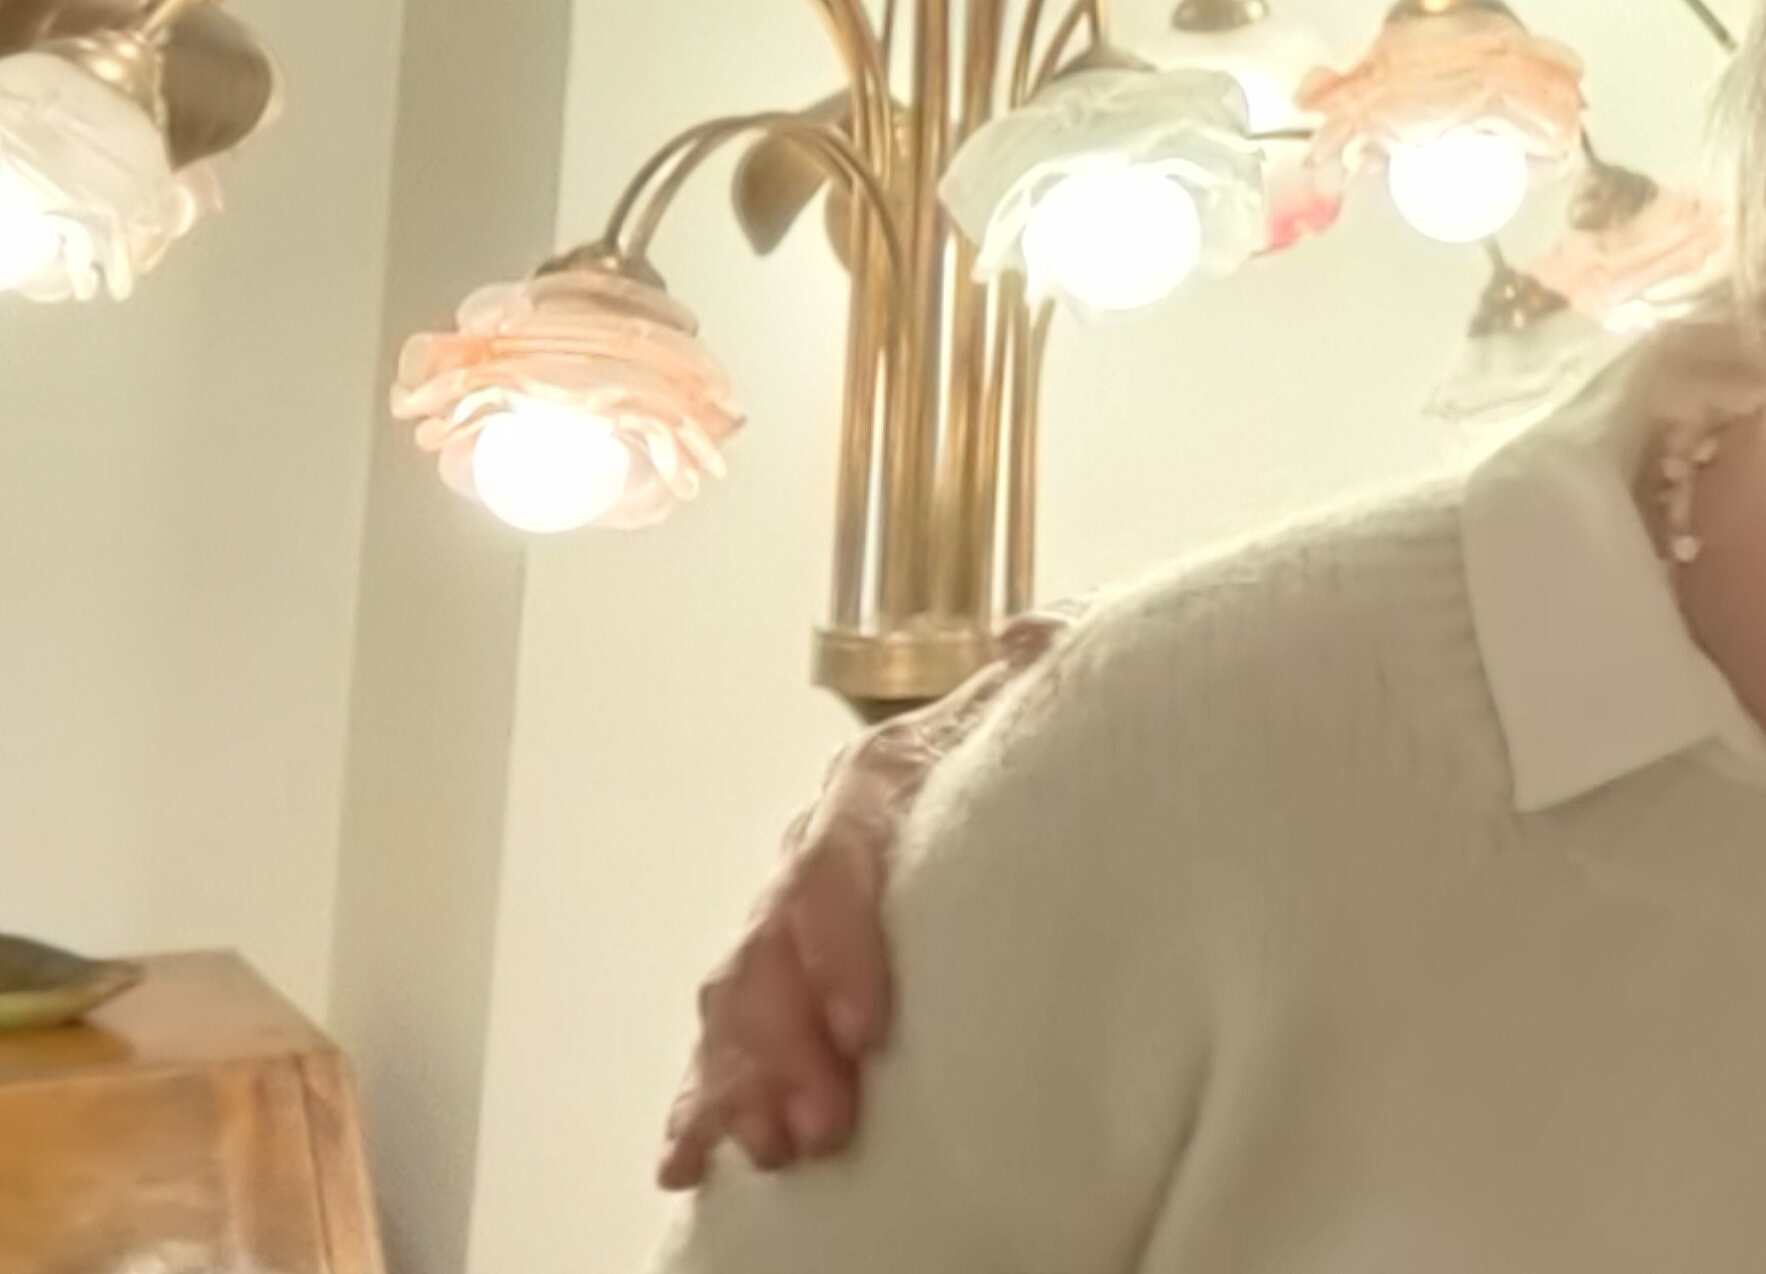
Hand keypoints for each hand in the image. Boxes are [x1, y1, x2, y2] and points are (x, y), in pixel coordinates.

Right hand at [653, 608, 1075, 1189]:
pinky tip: (688, 1158)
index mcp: (876, 783)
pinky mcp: (786, 977)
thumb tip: (1028, 639)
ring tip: (773, 1150)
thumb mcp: (1045, 693)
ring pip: (739, 1001)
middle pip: (771, 949)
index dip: (841, 946)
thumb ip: (1043, 668)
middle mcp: (817, 849)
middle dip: (786, 1043)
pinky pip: (730, 1038)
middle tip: (821, 1123)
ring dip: (746, 1079)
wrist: (1013, 756)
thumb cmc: (1031, 737)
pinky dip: (705, 1098)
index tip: (871, 1025)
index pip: (836, 862)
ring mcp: (791, 915)